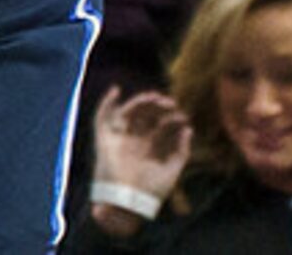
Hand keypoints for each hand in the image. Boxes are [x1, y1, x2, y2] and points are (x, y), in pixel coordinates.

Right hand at [90, 87, 191, 204]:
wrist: (129, 201)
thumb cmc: (152, 189)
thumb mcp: (173, 169)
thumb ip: (181, 150)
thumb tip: (188, 129)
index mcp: (151, 147)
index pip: (162, 126)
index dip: (172, 119)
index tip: (182, 116)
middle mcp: (135, 140)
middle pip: (146, 116)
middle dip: (158, 108)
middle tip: (170, 103)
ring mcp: (120, 137)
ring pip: (129, 112)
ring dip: (140, 102)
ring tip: (154, 97)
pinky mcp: (105, 138)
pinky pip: (102, 117)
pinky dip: (106, 103)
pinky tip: (116, 90)